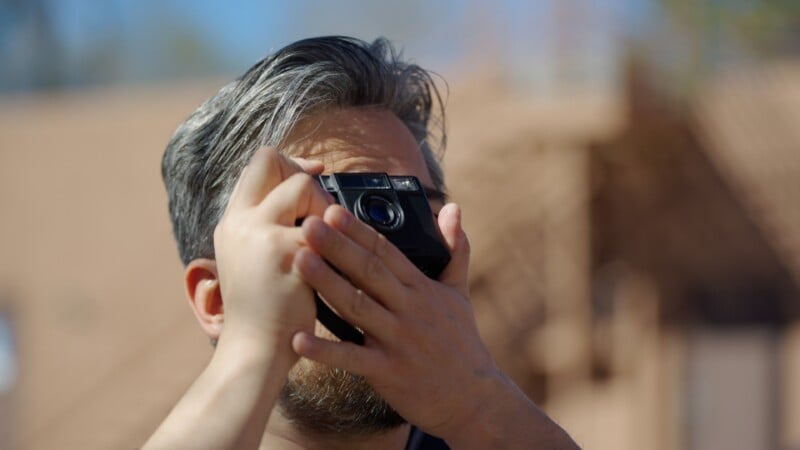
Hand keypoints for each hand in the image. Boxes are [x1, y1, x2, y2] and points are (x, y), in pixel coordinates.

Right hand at [213, 146, 330, 353]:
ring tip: (328, 240)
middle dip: (305, 177)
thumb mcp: (251, 258)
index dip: (289, 162)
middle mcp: (241, 222)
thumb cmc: (261, 310)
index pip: (257, 165)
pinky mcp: (288, 252)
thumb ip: (268, 226)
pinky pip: (324, 225)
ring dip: (323, 205)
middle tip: (321, 210)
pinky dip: (337, 238)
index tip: (315, 172)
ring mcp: (261, 234)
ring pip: (302, 186)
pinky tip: (339, 260)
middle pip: (272, 162)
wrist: (255, 349)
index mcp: (232, 222)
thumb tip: (304, 193)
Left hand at [292, 202, 500, 438]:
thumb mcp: (460, 293)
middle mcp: (410, 310)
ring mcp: (399, 341)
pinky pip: (352, 359)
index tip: (332, 210)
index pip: (387, 252)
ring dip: (326, 283)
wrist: (474, 398)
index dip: (359, 230)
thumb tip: (453, 208)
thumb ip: (455, 249)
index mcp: (423, 289)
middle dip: (337, 246)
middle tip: (307, 224)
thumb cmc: (462, 343)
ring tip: (298, 261)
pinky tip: (298, 338)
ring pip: (357, 307)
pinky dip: (325, 350)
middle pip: (369, 272)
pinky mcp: (388, 372)